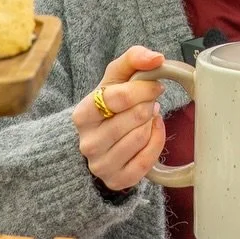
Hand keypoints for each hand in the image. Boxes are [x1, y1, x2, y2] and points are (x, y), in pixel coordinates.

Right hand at [73, 45, 167, 192]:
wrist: (98, 141)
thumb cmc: (109, 106)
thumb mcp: (115, 79)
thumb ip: (133, 58)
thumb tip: (156, 57)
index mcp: (82, 115)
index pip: (119, 97)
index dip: (144, 88)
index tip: (155, 86)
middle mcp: (87, 143)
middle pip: (134, 117)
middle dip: (150, 105)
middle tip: (151, 103)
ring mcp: (100, 165)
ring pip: (141, 137)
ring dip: (152, 123)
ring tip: (147, 118)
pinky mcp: (116, 181)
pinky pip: (146, 160)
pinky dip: (156, 143)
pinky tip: (151, 133)